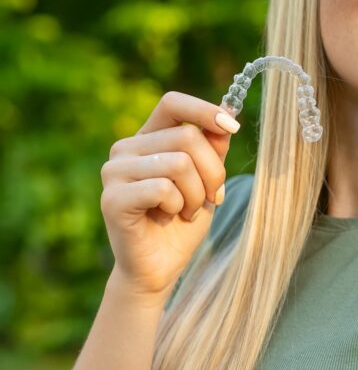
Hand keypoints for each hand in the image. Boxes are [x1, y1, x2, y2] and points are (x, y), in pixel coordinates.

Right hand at [99, 91, 239, 300]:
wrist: (160, 266)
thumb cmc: (183, 219)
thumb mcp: (207, 178)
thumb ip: (213, 148)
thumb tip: (227, 116)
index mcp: (147, 138)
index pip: (173, 103)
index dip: (205, 110)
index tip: (233, 128)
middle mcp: (125, 149)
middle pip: (187, 136)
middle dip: (213, 171)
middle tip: (212, 197)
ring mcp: (114, 172)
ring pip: (179, 162)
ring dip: (197, 193)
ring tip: (187, 210)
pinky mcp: (112, 198)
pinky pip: (163, 188)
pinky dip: (179, 205)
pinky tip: (170, 217)